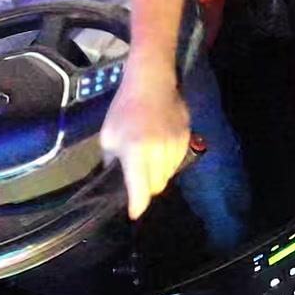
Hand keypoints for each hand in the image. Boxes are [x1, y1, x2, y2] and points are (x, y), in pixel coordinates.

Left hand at [99, 53, 190, 219]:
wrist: (151, 81)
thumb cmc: (124, 108)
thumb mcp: (108, 135)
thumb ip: (111, 161)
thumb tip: (114, 179)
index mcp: (135, 152)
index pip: (140, 190)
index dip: (137, 206)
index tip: (134, 214)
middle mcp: (158, 153)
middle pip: (155, 186)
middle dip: (146, 187)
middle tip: (136, 176)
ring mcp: (175, 146)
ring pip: (167, 175)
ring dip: (157, 173)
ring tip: (147, 156)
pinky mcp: (186, 139)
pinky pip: (176, 161)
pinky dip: (167, 161)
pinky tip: (159, 146)